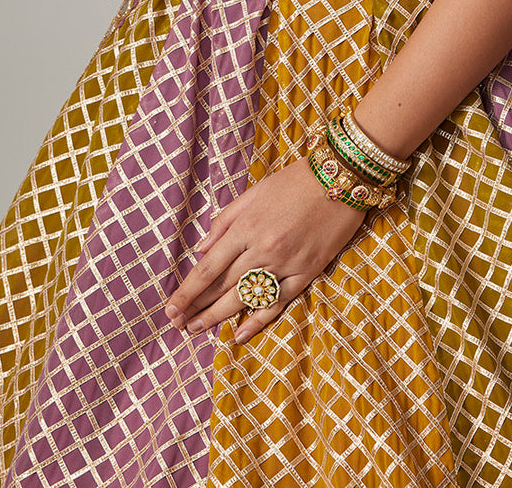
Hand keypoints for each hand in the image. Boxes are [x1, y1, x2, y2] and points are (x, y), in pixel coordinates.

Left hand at [164, 158, 366, 342]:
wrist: (341, 177)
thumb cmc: (294, 181)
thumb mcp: (254, 192)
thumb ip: (225, 221)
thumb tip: (201, 247)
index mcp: (246, 227)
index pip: (208, 267)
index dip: (187, 291)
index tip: (170, 309)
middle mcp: (262, 249)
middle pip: (223, 287)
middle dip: (198, 308)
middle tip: (179, 325)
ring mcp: (286, 263)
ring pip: (246, 298)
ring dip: (219, 317)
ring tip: (199, 329)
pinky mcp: (307, 272)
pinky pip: (278, 302)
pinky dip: (258, 320)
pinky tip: (240, 333)